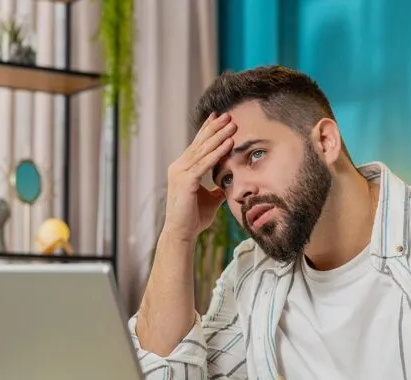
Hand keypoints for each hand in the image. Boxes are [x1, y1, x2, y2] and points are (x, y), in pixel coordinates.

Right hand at [164, 112, 236, 241]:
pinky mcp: (186, 181)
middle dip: (215, 128)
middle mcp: (178, 167)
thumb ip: (216, 188)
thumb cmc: (193, 218)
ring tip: (232, 124)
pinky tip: (228, 143)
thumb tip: (227, 184)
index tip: (219, 117)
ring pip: (203, 150)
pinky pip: (205, 163)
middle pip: (200, 143)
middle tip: (228, 115)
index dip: (208, 130)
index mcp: (182, 169)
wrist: (182, 233)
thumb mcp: (210, 199)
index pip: (197, 145)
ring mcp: (180, 173)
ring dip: (219, 136)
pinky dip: (218, 152)